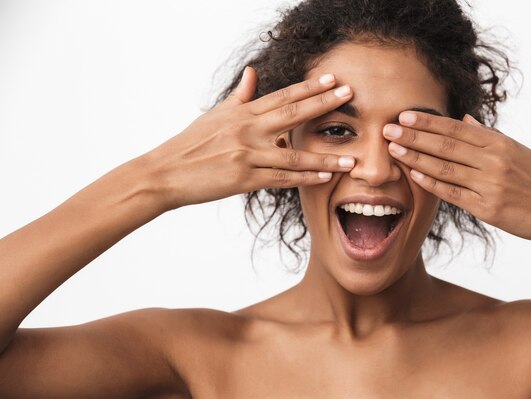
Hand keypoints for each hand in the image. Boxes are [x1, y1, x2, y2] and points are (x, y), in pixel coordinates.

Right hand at [143, 67, 355, 210]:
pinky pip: (281, 179)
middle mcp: (247, 131)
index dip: (309, 88)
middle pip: (292, 115)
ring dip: (324, 157)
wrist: (166, 172)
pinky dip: (304, 179)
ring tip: (350, 159)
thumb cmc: (190, 144)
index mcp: (242, 114)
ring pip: (293, 154)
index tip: (332, 80)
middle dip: (324, 105)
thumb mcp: (215, 116)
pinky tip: (323, 179)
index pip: (282, 97)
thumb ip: (240, 97)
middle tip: (351, 96)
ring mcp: (247, 155)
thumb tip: (253, 73)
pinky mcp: (244, 180)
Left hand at [383, 111, 530, 247]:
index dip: (428, 122)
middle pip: (445, 144)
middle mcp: (493, 161)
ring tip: (393, 149)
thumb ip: (488, 137)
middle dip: (413, 136)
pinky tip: (413, 173)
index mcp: (499, 144)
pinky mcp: (487, 208)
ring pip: (445, 167)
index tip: (404, 115)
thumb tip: (464, 120)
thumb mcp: (518, 152)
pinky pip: (453, 193)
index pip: (455, 128)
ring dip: (416, 156)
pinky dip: (431, 182)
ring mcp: (489, 184)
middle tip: (387, 129)